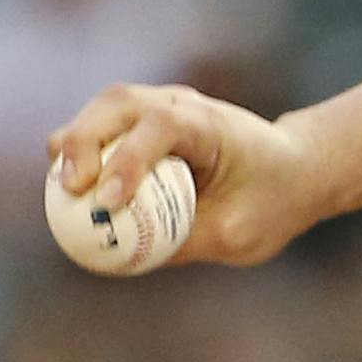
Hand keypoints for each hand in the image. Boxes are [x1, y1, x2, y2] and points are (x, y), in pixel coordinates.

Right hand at [46, 84, 331, 267]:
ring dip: (75, 143)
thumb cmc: (273, 201)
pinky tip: (72, 187)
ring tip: (65, 188)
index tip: (109, 201)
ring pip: (104, 109)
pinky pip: (103, 127)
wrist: (297, 170)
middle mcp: (184, 105)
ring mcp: (162, 106)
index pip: (163, 125)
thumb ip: (183, 241)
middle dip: (85, 142)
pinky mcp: (146, 122)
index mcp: (214, 126)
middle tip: (73, 190)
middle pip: (119, 103)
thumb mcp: (239, 233)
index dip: (129, 159)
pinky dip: (81, 150)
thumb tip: (118, 258)